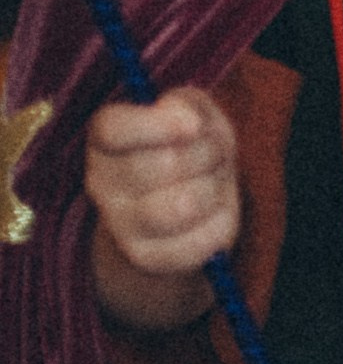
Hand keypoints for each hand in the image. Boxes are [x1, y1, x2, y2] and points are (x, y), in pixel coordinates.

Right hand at [85, 87, 237, 327]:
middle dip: (207, 154)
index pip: (111, 128)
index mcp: (106, 141)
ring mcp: (120, 225)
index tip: (193, 125)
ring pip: (182, 205)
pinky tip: (215, 216)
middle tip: (216, 154)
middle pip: (164, 163)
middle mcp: (101, 183)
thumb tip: (184, 116)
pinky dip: (221, 225)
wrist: (183, 218)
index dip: (155, 124)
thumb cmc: (190, 153)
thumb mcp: (194, 117)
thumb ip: (189, 105)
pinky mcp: (146, 258)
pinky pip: (198, 241)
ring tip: (214, 184)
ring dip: (213, 189)